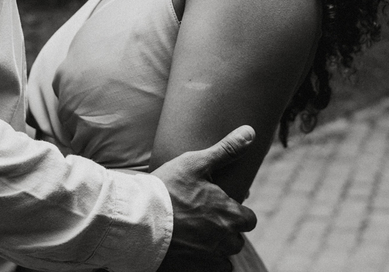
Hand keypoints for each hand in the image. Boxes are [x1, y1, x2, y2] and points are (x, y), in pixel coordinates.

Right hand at [151, 125, 257, 267]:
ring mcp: (208, 258)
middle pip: (236, 241)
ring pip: (224, 259)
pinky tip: (192, 254)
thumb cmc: (166, 188)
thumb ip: (226, 150)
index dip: (238, 214)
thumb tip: (251, 131)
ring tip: (199, 239)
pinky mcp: (192, 270)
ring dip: (217, 250)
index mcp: (229, 214)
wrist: (138, 220)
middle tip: (208, 223)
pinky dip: (206, 265)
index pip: (248, 220)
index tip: (223, 208)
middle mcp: (223, 239)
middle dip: (227, 233)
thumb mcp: (195, 163)